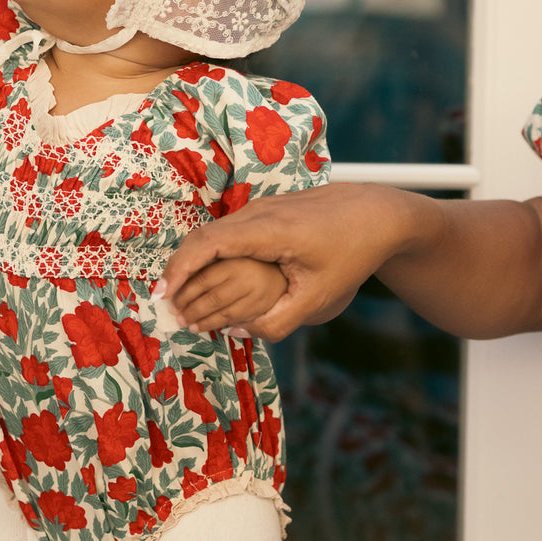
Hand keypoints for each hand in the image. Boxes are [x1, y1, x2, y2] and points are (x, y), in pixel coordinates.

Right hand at [164, 183, 414, 341]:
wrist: (377, 214)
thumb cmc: (351, 254)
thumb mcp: (317, 298)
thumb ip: (277, 321)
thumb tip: (236, 331)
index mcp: (269, 231)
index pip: (208, 244)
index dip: (180, 269)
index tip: (164, 294)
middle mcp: (259, 213)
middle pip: (202, 237)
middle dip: (178, 270)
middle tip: (164, 303)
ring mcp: (261, 208)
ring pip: (214, 233)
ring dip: (193, 262)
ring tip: (179, 294)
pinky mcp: (267, 211)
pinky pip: (228, 231)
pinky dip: (211, 254)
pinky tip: (208, 276)